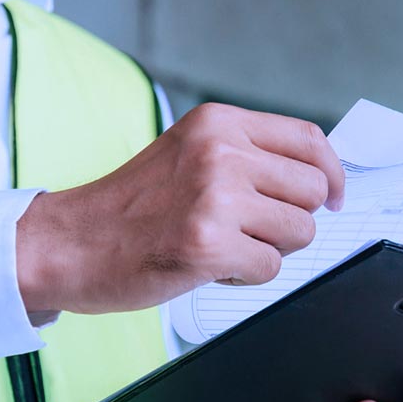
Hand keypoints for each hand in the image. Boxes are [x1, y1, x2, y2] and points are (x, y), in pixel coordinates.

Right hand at [16, 103, 344, 313]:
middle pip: (312, 190)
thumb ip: (246, 156)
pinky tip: (209, 267)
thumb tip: (317, 177)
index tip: (334, 197)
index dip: (332, 174)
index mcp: (217, 124)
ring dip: (270, 250)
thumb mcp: (187, 154)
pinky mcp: (208, 245)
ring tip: (225, 247)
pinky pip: (270, 269)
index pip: (308, 140)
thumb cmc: (129, 208)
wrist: (68, 243)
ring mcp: (215, 198)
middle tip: (252, 231)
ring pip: (300, 232)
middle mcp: (220, 152)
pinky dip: (246, 277)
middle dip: (292, 220)